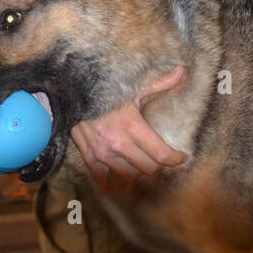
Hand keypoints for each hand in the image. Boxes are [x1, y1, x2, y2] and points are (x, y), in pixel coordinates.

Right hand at [70, 65, 187, 189]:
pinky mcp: (89, 156)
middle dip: (158, 166)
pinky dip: (114, 181)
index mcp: (132, 126)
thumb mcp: (133, 86)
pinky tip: (121, 182)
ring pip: (129, 176)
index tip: (181, 157)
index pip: (161, 154)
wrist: (71, 91)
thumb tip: (181, 71)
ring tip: (145, 170)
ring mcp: (102, 152)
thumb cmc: (105, 88)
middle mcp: (118, 143)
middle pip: (148, 169)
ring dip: (139, 174)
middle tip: (162, 161)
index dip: (175, 159)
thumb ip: (159, 83)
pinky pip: (104, 179)